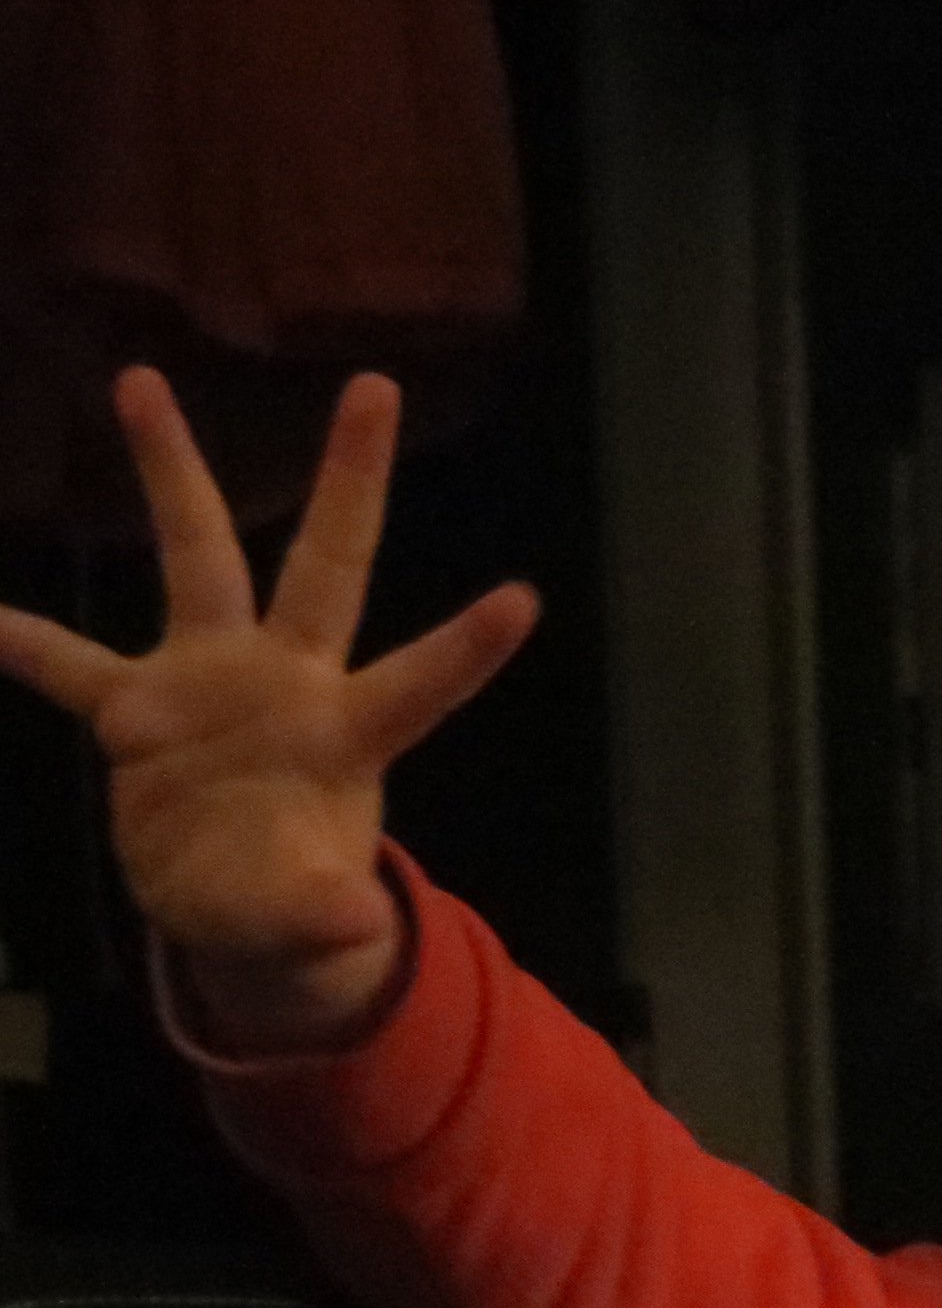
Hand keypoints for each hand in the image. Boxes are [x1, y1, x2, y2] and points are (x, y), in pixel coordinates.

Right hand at [0, 370, 535, 1050]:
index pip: (417, 685)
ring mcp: (208, 682)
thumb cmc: (288, 905)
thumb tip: (352, 929)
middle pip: (327, 563)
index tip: (525, 598)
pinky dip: (21, 641)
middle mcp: (286, 682)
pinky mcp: (135, 709)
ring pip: (196, 555)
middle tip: (376, 385)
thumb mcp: (307, 924)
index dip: (465, 650)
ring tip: (138, 377)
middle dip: (352, 479)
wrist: (230, 907)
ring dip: (171, 471)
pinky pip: (65, 663)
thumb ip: (324, 918)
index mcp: (343, 735)